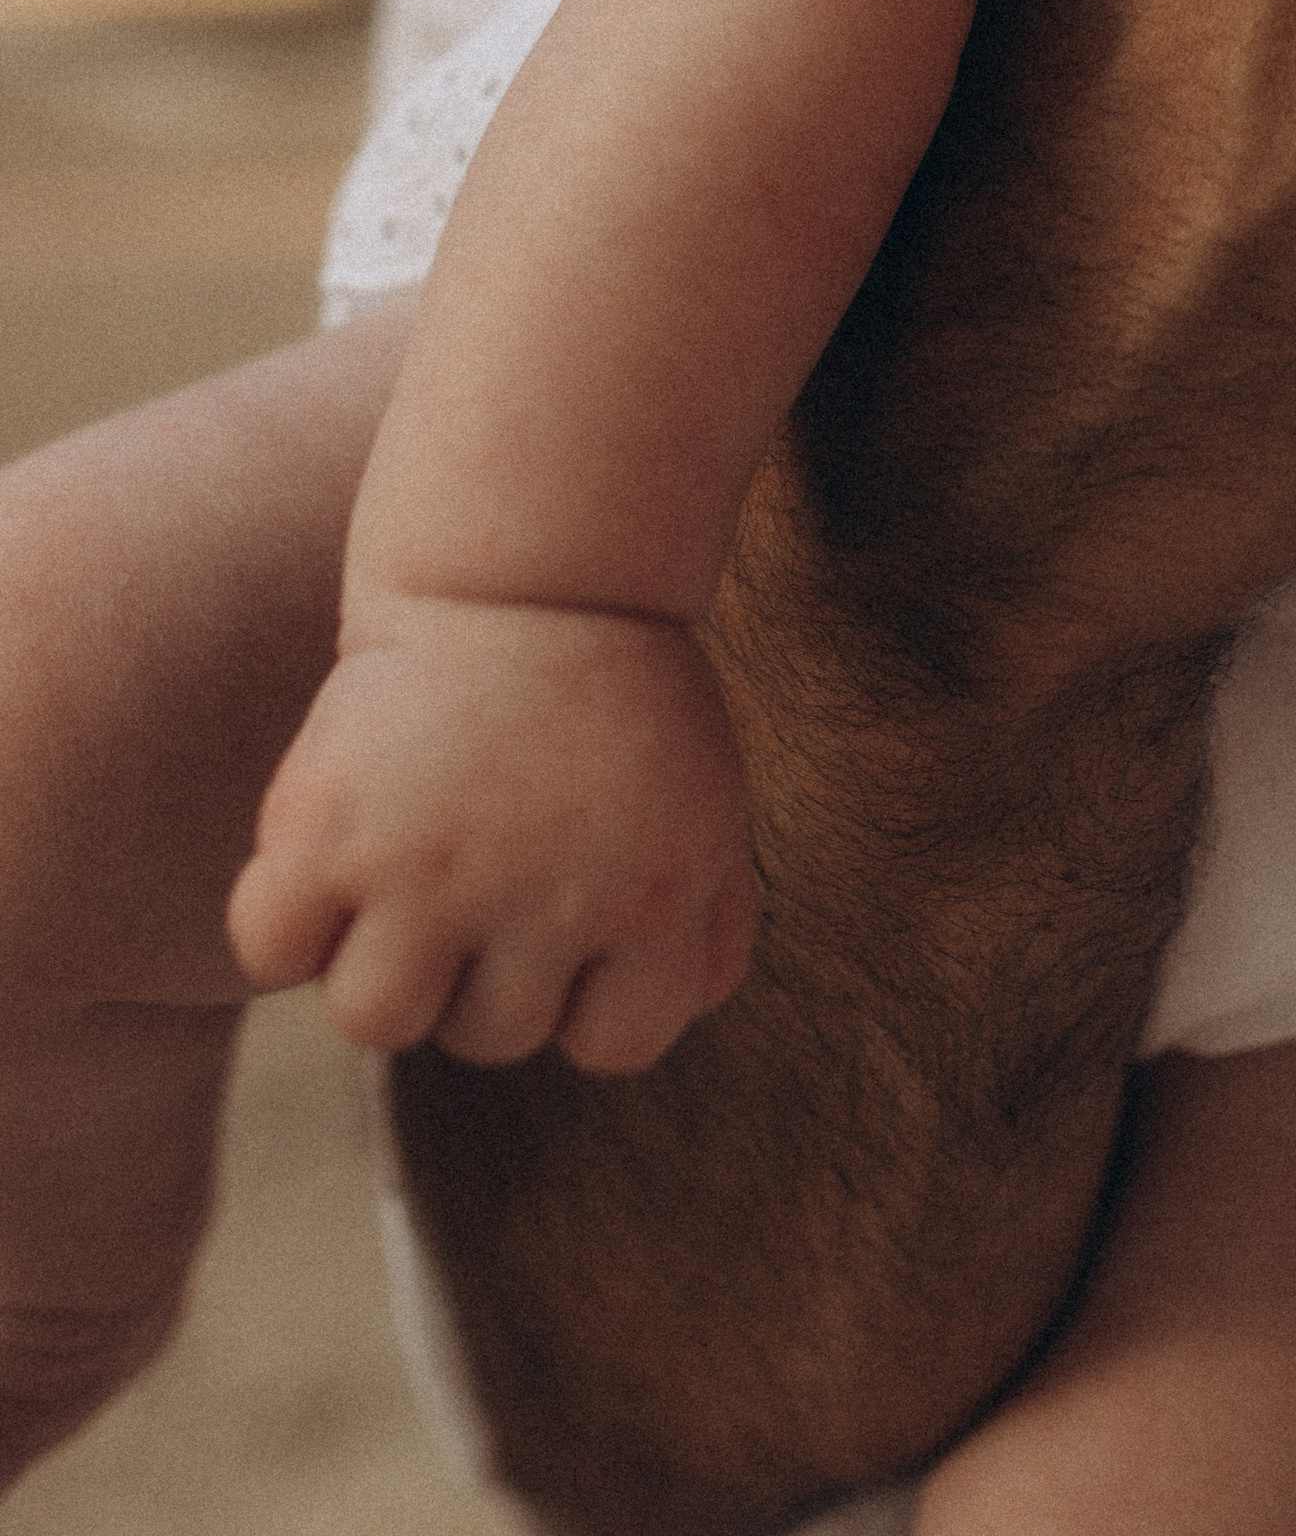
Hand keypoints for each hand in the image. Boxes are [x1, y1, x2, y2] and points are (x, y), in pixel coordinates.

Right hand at [230, 598, 756, 1074]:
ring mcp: (429, 867)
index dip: (589, 992)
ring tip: (406, 869)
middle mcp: (546, 897)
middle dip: (484, 965)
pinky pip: (268, 948)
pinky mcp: (328, 822)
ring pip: (374, 1018)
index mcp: (655, 896)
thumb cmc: (621, 697)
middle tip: (487, 858)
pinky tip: (331, 851)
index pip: (615, 1047)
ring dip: (384, 959)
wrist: (535, 564)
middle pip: (487, 1038)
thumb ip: (709, 929)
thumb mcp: (706, 807)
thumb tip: (666, 1019)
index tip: (575, 911)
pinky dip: (285, 920)